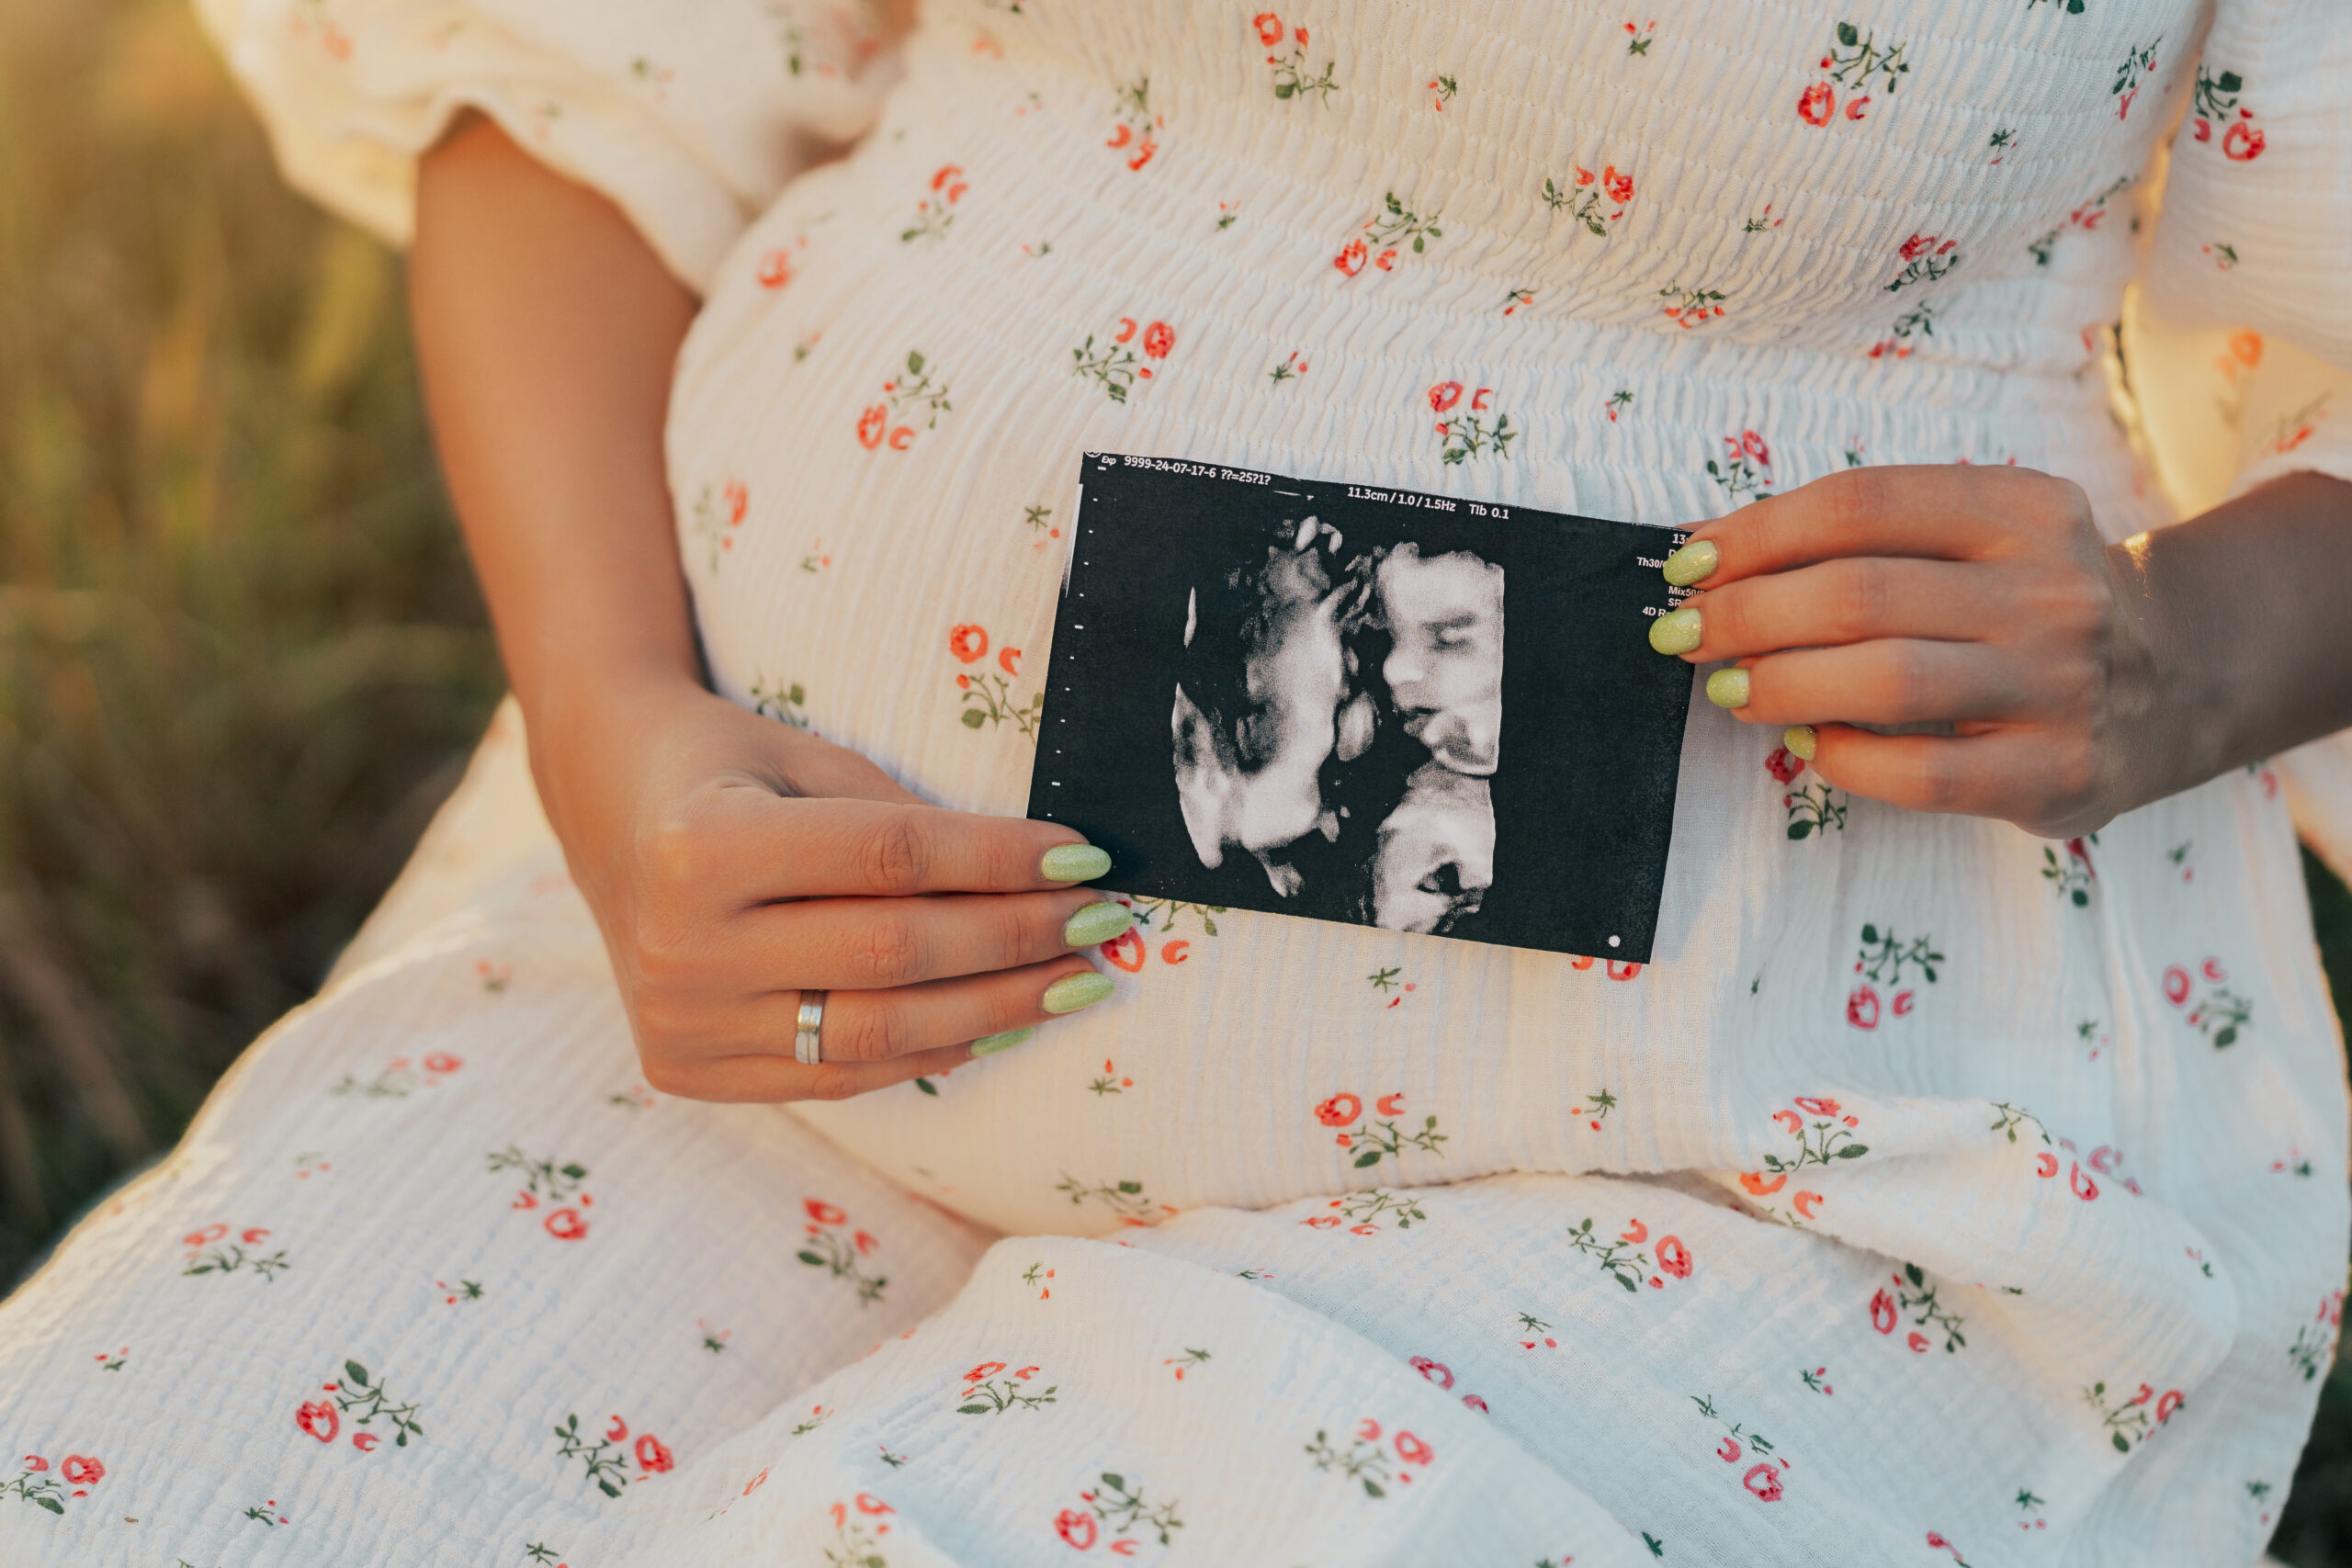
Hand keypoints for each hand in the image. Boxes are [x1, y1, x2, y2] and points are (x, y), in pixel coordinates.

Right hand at [533, 674, 1123, 1101]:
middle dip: (1017, 940)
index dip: (1000, 861)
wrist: (609, 814)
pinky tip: (998, 1024)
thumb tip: (1047, 879)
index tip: (1087, 858)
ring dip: (995, 1010)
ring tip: (1075, 985)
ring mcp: (679, 1021)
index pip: (890, 859)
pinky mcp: (688, 1070)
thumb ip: (908, 824)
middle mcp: (681, 944)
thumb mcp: (811, 764)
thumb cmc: (732, 771)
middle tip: (1101, 924)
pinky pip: (836, 1075)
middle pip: (892, 953)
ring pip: (876, 1032)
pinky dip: (929, 1052)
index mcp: (703, 846)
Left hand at [1650, 466, 2176, 837]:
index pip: (1862, 504)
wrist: (2175, 680)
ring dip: (1779, 685)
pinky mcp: (2056, 773)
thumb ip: (1870, 537)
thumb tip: (1712, 559)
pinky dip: (1843, 759)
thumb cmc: (2027, 602)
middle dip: (1745, 614)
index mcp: (2024, 509)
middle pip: (1859, 593)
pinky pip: (1919, 775)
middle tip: (1683, 633)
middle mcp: (2052, 591)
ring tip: (1728, 688)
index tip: (1690, 563)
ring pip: (1885, 682)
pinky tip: (1809, 743)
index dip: (1757, 533)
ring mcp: (2061, 685)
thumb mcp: (1980, 535)